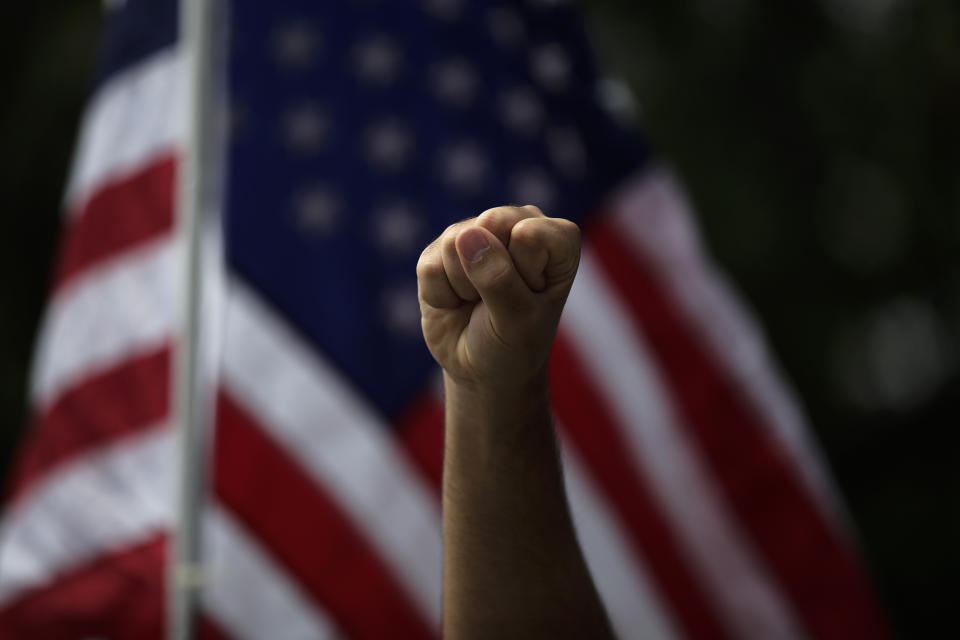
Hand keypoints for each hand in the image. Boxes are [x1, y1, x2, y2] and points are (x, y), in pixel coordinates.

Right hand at [416, 205, 580, 389]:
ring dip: (464, 287)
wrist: (482, 370)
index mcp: (554, 238)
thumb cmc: (515, 344)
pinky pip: (430, 267)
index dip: (524, 272)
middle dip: (489, 276)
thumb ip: (499, 279)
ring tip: (478, 302)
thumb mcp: (519, 321)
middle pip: (490, 224)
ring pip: (456, 243)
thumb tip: (465, 236)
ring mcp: (474, 233)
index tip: (530, 298)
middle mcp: (516, 225)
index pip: (531, 233)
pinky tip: (456, 303)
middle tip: (501, 302)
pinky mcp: (438, 251)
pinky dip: (441, 296)